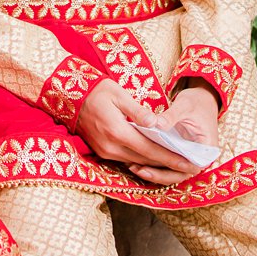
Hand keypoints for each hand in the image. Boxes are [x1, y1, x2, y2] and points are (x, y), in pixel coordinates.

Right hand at [76, 80, 200, 180]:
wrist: (67, 95)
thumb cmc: (95, 90)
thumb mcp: (118, 94)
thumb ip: (139, 111)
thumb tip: (157, 124)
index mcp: (117, 132)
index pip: (150, 150)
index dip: (171, 158)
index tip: (189, 163)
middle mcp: (111, 147)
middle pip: (146, 160)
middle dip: (168, 164)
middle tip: (188, 165)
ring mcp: (105, 151)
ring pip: (137, 162)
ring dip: (156, 163)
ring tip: (176, 162)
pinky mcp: (101, 152)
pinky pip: (127, 159)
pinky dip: (142, 159)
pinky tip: (154, 157)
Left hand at [131, 86, 219, 184]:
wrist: (201, 100)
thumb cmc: (195, 103)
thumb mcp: (184, 106)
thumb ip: (171, 116)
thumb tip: (155, 124)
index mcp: (206, 149)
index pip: (191, 167)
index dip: (173, 169)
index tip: (154, 166)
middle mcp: (197, 157)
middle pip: (180, 174)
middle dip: (160, 175)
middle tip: (139, 170)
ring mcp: (187, 156)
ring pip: (172, 172)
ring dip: (155, 172)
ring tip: (133, 168)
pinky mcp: (177, 153)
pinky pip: (165, 163)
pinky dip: (153, 164)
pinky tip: (134, 161)